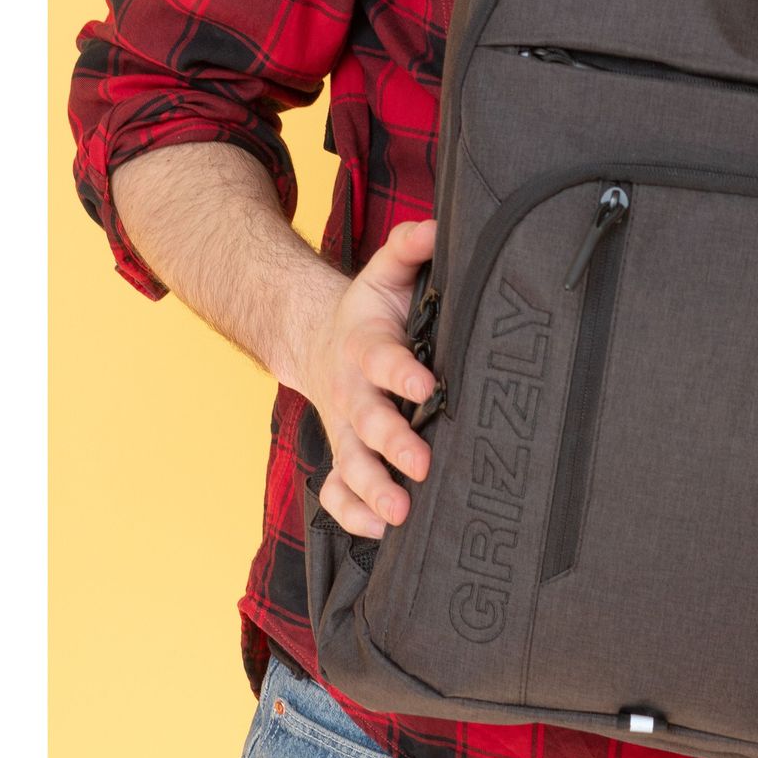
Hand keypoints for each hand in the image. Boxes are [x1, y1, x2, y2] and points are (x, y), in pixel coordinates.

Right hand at [296, 217, 439, 539]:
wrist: (320, 340)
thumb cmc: (371, 311)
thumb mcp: (387, 272)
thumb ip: (410, 247)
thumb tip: (437, 226)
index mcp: (366, 346)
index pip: (384, 360)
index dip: (404, 374)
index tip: (428, 388)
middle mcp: (353, 394)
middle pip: (368, 423)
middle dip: (393, 446)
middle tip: (421, 466)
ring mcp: (346, 430)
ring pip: (351, 465)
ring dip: (373, 491)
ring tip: (399, 514)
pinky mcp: (343, 455)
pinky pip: (339, 492)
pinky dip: (352, 514)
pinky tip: (378, 530)